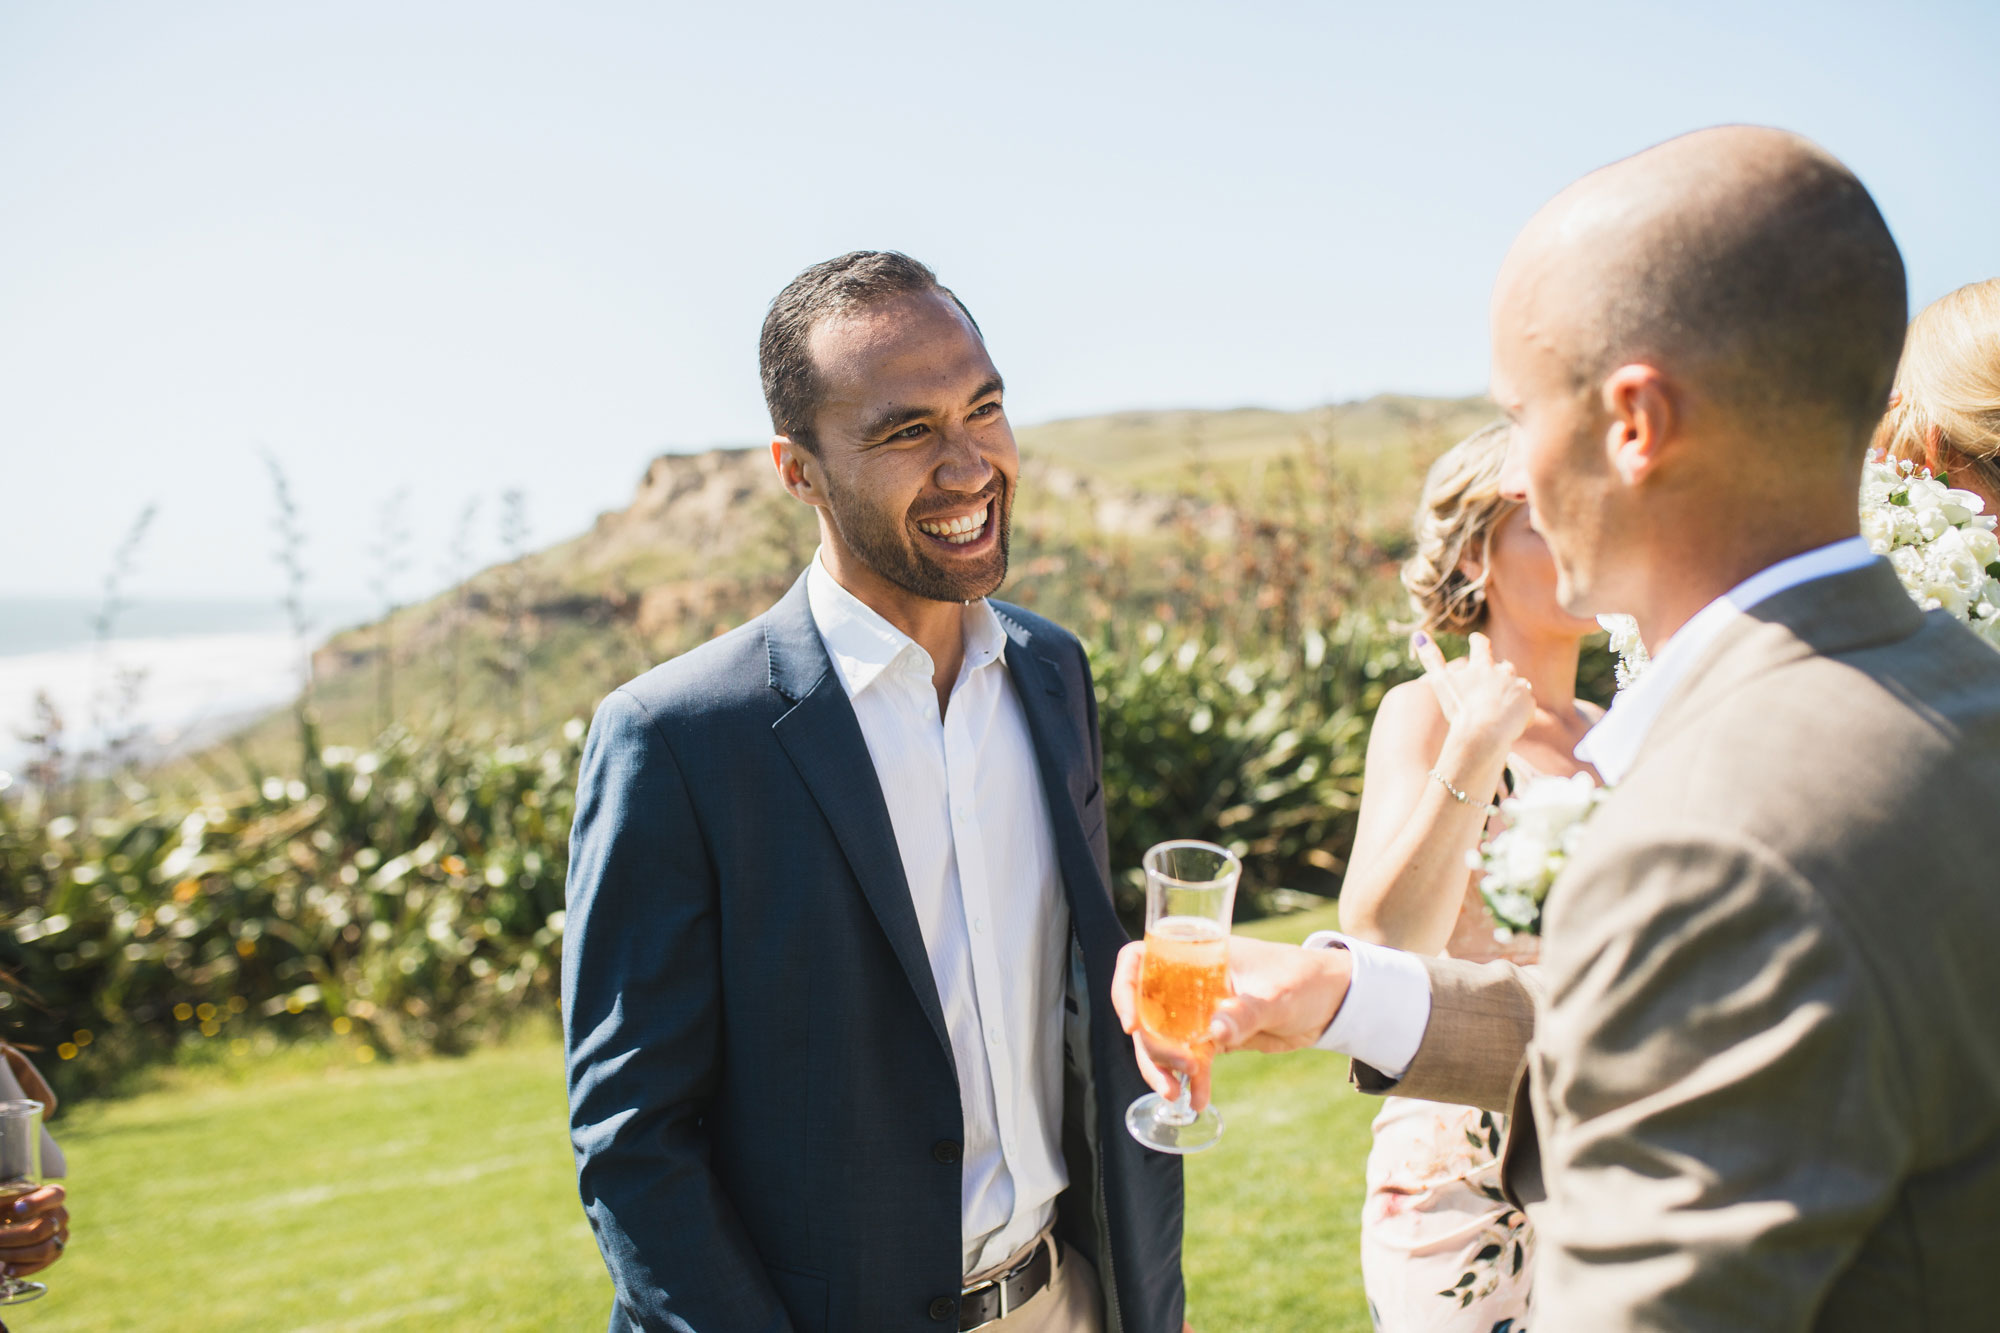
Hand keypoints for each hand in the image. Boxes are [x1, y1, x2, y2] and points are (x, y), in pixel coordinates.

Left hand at [0, 1183, 66, 1278]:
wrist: (9, 1221)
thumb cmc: (5, 1207)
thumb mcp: (3, 1200)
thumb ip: (5, 1201)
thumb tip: (17, 1210)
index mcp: (52, 1195)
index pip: (55, 1196)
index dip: (39, 1203)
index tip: (17, 1208)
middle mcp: (61, 1215)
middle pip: (45, 1228)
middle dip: (15, 1237)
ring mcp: (61, 1235)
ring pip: (44, 1250)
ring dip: (16, 1254)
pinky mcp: (55, 1253)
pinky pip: (41, 1264)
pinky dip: (22, 1268)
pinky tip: (6, 1269)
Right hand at [1112, 936, 1351, 1110]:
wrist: (1332, 1004)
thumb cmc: (1305, 980)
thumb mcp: (1278, 994)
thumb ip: (1246, 1012)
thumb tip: (1213, 1034)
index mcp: (1196, 955)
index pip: (1140, 961)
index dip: (1125, 988)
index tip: (1130, 1024)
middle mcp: (1188, 981)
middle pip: (1145, 1010)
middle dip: (1151, 1045)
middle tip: (1177, 1070)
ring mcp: (1198, 1010)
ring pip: (1162, 1040)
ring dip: (1163, 1068)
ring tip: (1177, 1095)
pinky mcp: (1213, 1037)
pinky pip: (1189, 1059)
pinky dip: (1190, 1080)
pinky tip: (1198, 1100)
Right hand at [1418, 631, 1533, 765]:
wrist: (1483, 733)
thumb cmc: (1460, 708)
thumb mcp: (1441, 682)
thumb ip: (1431, 658)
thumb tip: (1418, 634)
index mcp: (1482, 666)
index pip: (1481, 646)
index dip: (1478, 641)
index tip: (1475, 638)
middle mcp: (1503, 672)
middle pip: (1504, 667)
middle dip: (1500, 671)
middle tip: (1494, 678)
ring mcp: (1518, 687)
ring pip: (1517, 685)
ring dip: (1511, 691)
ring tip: (1502, 706)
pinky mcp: (1528, 704)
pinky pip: (1526, 706)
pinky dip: (1520, 711)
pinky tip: (1511, 723)